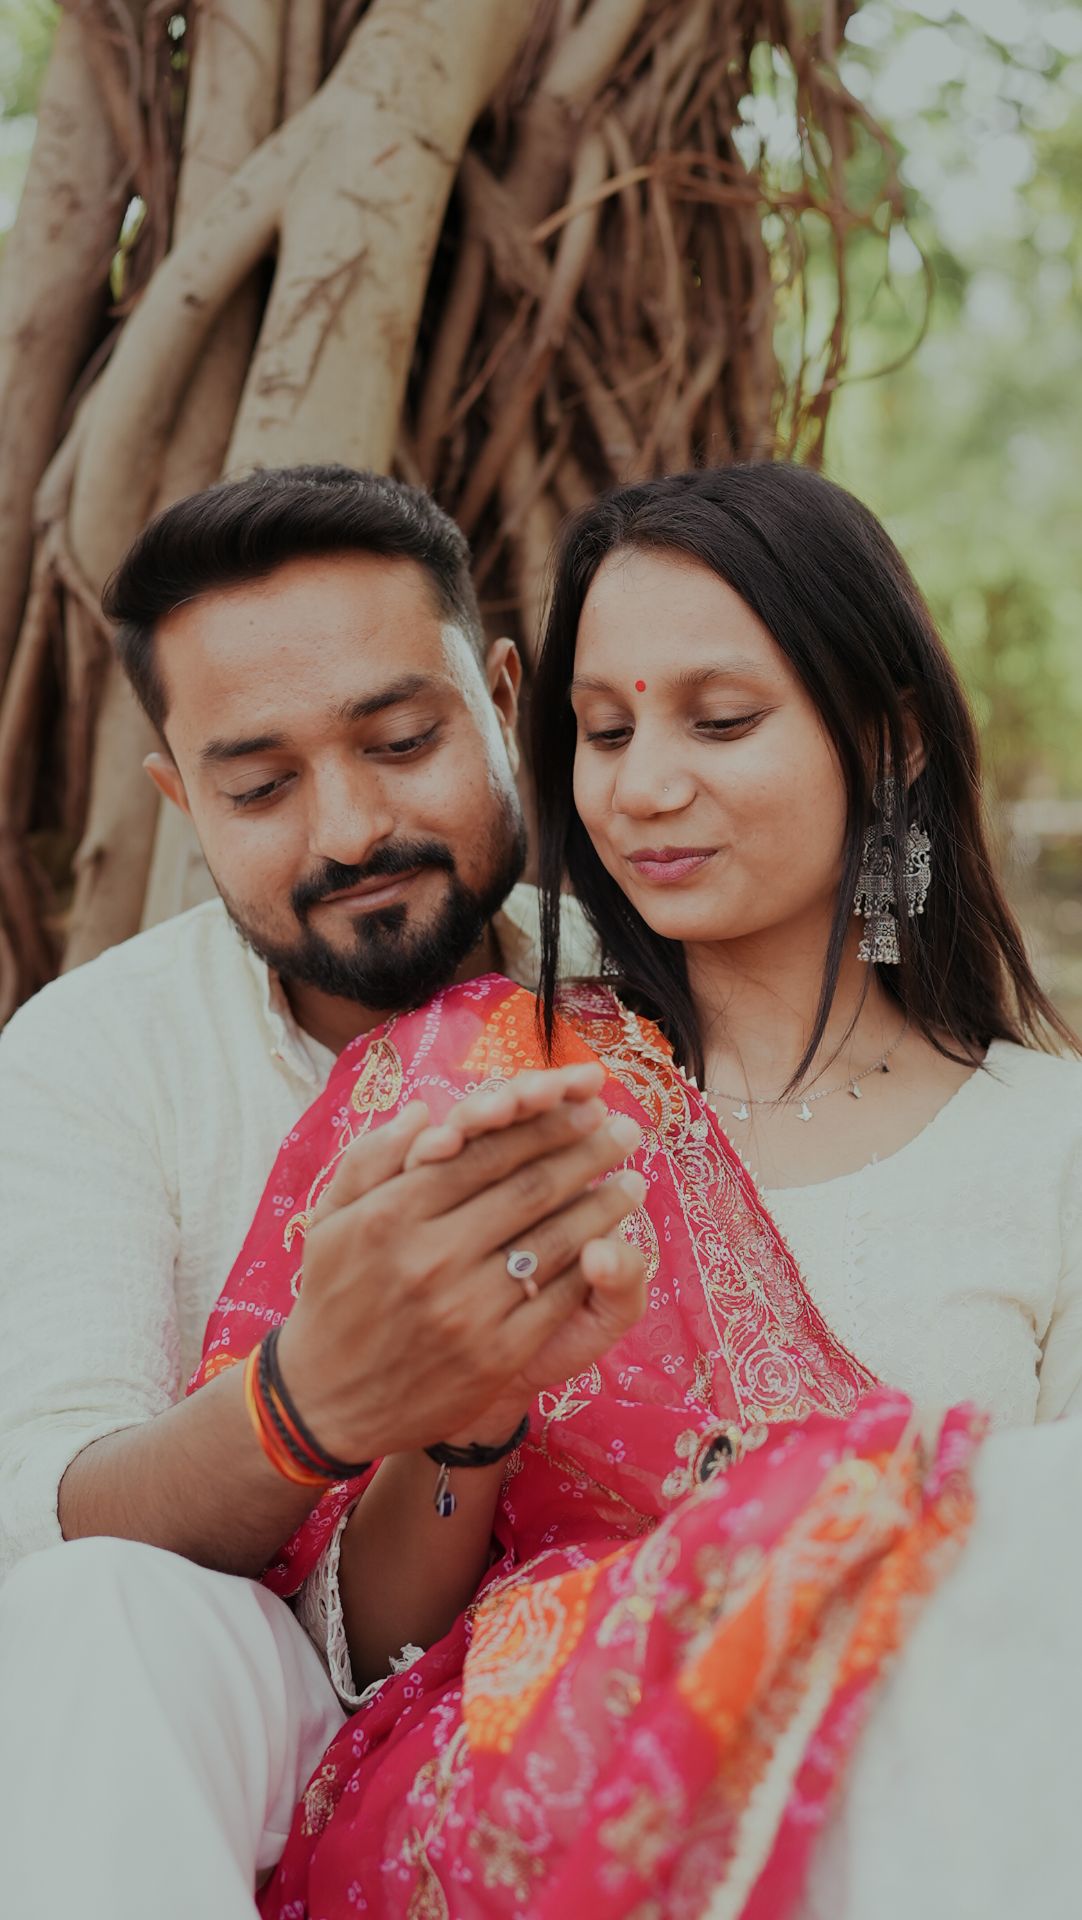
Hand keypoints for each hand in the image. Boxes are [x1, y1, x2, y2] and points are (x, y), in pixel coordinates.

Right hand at [277, 1066, 645, 1462]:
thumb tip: (425, 1110)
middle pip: (529, 1189)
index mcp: (391, 1214)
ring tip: (633, 1183)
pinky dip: (591, 1266)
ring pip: (552, 1241)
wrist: (326, 1402)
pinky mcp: (492, 1357)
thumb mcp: (330, 1219)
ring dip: (603, 1206)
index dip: (544, 1126)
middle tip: (626, 1131)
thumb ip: (373, 1158)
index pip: (485, 1153)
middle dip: (587, 1154)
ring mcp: (464, 1310)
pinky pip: (556, 1298)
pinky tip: (613, 1244)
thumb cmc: (332, 1296)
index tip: (583, 1106)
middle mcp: (429, 1257)